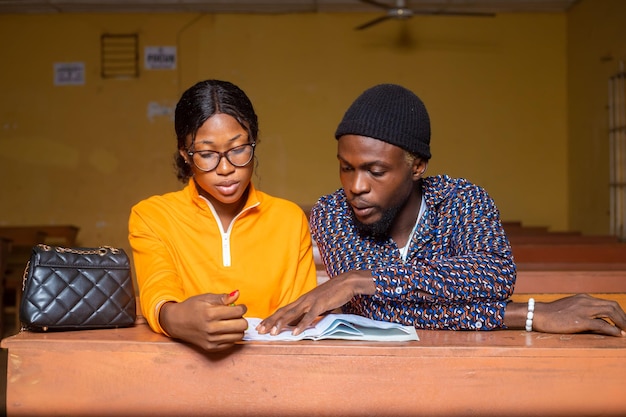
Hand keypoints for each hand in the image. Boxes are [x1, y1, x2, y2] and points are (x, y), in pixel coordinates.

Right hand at [159, 290, 247, 351]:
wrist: (176, 322)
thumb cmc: (191, 307)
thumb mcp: (205, 298)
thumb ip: (222, 297)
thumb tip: (237, 294)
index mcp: (211, 313)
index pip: (238, 312)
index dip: (242, 308)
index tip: (239, 306)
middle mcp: (211, 328)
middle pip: (241, 325)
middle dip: (242, 318)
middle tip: (235, 315)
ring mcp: (211, 340)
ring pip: (239, 336)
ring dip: (238, 328)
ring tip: (230, 323)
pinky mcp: (211, 348)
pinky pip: (231, 344)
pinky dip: (231, 336)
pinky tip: (224, 330)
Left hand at [257, 270, 375, 335]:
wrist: (346, 282)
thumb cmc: (333, 294)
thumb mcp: (318, 305)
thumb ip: (309, 314)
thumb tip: (300, 324)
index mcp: (301, 301)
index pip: (283, 311)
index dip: (271, 318)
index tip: (261, 326)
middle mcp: (303, 301)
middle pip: (283, 312)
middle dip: (270, 322)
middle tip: (259, 331)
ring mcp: (311, 302)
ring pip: (292, 314)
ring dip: (281, 324)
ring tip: (272, 333)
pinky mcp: (320, 304)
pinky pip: (309, 316)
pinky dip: (301, 325)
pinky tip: (295, 333)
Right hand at [533, 294, 625, 336]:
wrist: (537, 314)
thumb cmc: (552, 314)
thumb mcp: (570, 309)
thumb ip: (584, 313)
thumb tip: (599, 323)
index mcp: (584, 298)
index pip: (608, 303)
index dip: (620, 314)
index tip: (623, 323)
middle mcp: (586, 301)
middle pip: (613, 306)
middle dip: (624, 318)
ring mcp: (583, 310)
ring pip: (610, 313)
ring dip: (622, 323)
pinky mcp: (579, 320)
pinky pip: (601, 324)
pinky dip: (612, 330)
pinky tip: (618, 335)